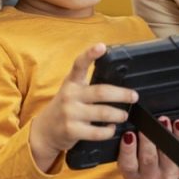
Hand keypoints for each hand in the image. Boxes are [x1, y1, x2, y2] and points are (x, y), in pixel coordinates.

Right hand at [29, 43, 137, 171]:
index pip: (80, 64)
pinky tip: (111, 128)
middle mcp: (70, 95)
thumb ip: (88, 86)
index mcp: (71, 82)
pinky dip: (109, 130)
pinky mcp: (72, 130)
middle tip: (133, 96)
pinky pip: (98, 132)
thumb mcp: (72, 91)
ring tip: (124, 115)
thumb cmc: (65, 107)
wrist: (45, 131)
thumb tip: (118, 86)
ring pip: (103, 113)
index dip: (90, 54)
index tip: (102, 46)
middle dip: (122, 94)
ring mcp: (70, 113)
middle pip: (101, 92)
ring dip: (118, 114)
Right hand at [116, 116, 178, 178]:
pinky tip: (178, 125)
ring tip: (163, 121)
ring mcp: (167, 174)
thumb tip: (129, 124)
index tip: (129, 135)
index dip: (128, 150)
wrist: (170, 156)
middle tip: (146, 125)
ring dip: (165, 136)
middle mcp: (149, 176)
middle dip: (147, 140)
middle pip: (148, 160)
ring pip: (167, 158)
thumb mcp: (133, 144)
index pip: (127, 165)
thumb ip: (130, 138)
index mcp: (132, 172)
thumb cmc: (146, 148)